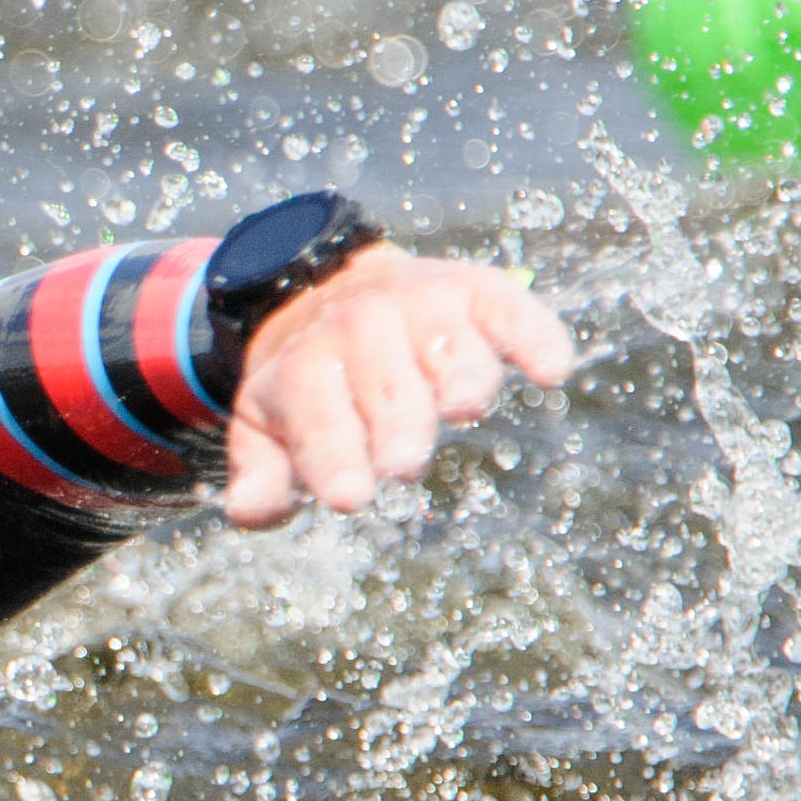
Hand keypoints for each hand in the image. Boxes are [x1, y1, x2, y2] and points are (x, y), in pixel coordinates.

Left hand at [218, 244, 572, 528]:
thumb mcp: (266, 421)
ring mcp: (423, 308)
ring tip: (463, 408)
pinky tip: (552, 369)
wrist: (329, 285)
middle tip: (402, 464)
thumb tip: (248, 514)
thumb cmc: (308, 378)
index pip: (320, 421)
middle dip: (396, 427)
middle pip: (388, 389)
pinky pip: (511, 312)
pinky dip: (534, 337)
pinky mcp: (478, 293)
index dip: (333, 461)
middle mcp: (363, 330)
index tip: (350, 498)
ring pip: (450, 349)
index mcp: (307, 369)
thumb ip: (262, 472)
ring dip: (459, 378)